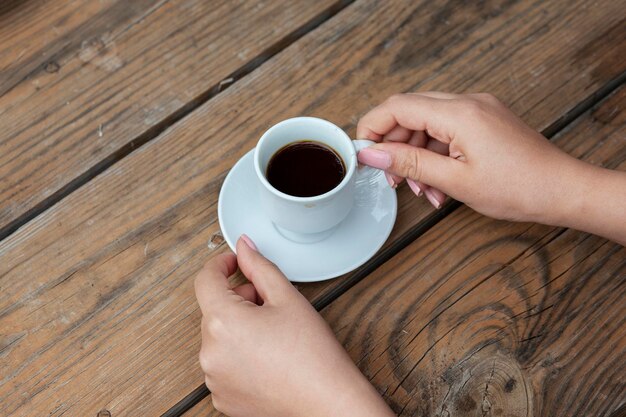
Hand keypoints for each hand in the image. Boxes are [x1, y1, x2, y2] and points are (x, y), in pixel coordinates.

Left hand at [195, 235, 394, 416]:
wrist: (326, 401)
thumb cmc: (312, 354)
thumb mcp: (287, 297)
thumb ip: (259, 266)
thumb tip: (244, 247)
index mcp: (222, 321)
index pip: (205, 279)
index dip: (222, 264)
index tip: (235, 263)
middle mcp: (210, 351)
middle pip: (215, 309)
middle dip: (239, 299)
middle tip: (271, 304)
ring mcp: (214, 377)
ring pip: (219, 337)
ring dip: (239, 327)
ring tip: (273, 335)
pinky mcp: (221, 396)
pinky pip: (223, 363)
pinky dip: (239, 354)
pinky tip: (267, 357)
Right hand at [356, 92, 625, 243]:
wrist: (563, 191)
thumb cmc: (520, 188)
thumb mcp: (455, 180)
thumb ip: (409, 163)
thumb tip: (371, 153)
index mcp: (459, 113)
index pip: (398, 107)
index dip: (372, 128)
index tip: (362, 154)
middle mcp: (468, 103)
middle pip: (410, 113)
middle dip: (394, 146)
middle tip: (391, 178)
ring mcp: (479, 110)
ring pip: (428, 124)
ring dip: (416, 155)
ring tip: (420, 189)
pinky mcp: (485, 121)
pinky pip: (448, 131)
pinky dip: (436, 154)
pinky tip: (438, 184)